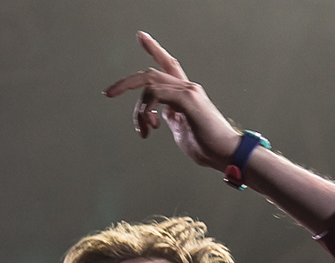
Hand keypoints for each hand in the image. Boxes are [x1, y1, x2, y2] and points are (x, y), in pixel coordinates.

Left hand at [103, 32, 242, 170]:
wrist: (226, 154)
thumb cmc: (207, 146)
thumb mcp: (181, 129)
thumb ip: (170, 117)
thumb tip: (159, 113)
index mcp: (185, 93)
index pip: (169, 64)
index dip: (154, 49)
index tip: (140, 36)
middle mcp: (187, 87)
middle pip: (150, 73)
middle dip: (125, 82)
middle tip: (108, 93)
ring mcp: (188, 91)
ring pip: (149, 85)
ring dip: (139, 110)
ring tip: (144, 130)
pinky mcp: (188, 100)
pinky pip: (156, 94)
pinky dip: (147, 109)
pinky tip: (151, 125)